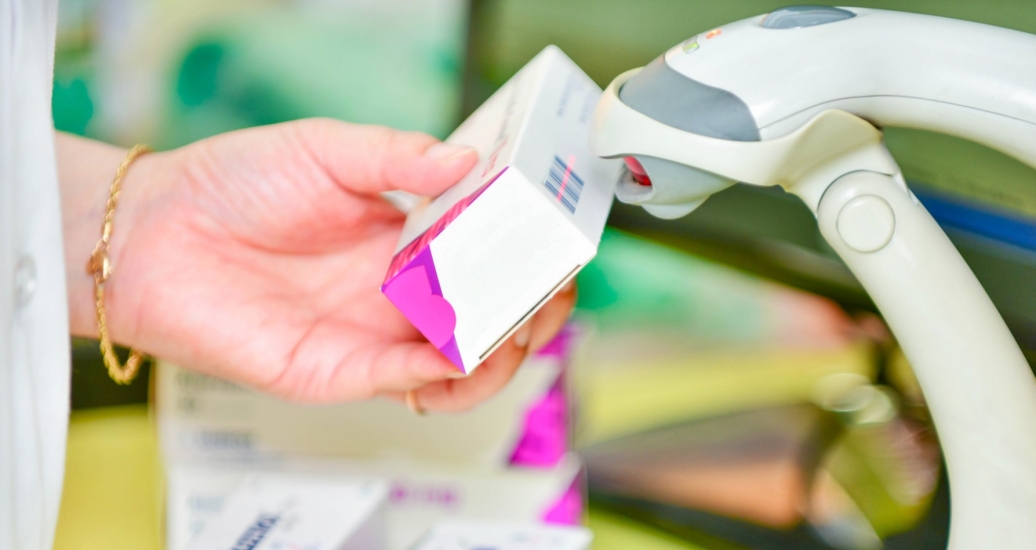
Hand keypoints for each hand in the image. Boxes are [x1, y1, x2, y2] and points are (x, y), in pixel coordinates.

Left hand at [60, 120, 574, 409]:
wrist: (153, 235)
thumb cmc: (231, 185)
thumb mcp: (324, 149)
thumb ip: (397, 156)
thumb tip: (468, 160)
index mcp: (402, 238)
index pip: (486, 254)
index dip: (525, 253)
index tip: (553, 241)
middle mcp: (396, 291)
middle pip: (487, 314)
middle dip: (531, 309)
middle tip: (550, 290)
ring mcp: (373, 333)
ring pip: (462, 362)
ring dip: (503, 351)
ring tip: (519, 326)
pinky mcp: (342, 370)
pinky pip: (411, 380)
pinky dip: (450, 371)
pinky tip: (467, 348)